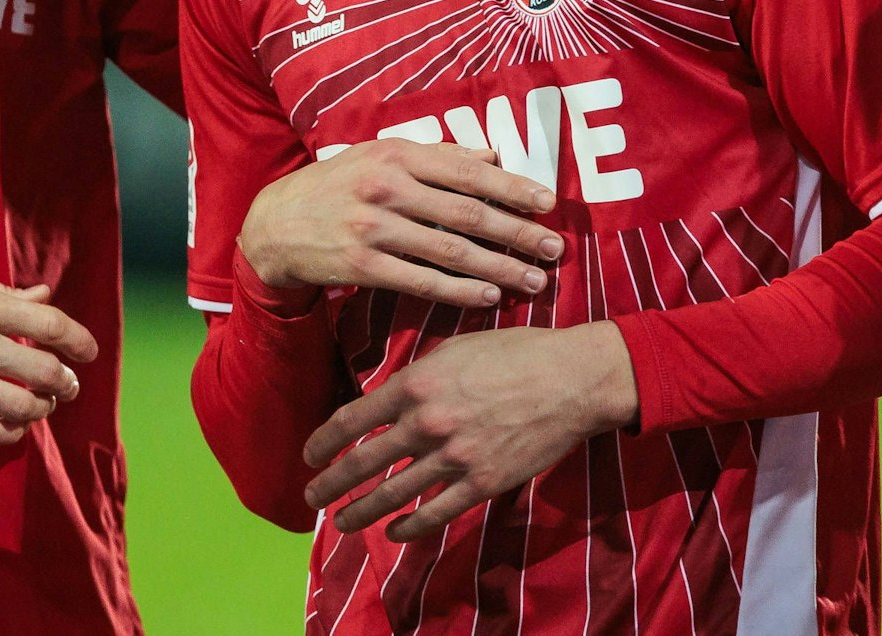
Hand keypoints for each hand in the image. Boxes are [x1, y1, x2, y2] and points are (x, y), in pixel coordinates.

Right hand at [0, 264, 98, 445]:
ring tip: (43, 403)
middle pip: (43, 372)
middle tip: (69, 383)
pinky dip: (12, 432)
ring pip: (22, 408)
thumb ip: (2, 293)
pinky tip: (15, 423)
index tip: (89, 351)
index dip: (78, 340)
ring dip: (43, 408)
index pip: (49, 325)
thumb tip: (43, 297)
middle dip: (66, 381)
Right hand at [238, 142, 563, 309]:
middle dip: (517, 232)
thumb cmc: (336, 186)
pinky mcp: (362, 264)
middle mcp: (387, 188)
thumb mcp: (379, 157)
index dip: (512, 188)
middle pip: (467, 212)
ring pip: (450, 251)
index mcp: (397, 155)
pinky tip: (487, 297)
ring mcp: (373, 227)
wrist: (275, 223)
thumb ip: (437, 157)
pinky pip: (421, 281)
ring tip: (532, 280)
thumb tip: (493, 156)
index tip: (548, 203)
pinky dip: (458, 291)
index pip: (467, 171)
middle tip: (554, 249)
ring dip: (497, 268)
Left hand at [303, 321, 637, 540]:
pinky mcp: (482, 483)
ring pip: (393, 494)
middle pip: (363, 462)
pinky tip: (394, 531)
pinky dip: (409, 526)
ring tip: (340, 521)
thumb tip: (387, 398)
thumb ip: (417, 376)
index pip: (353, 420)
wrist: (572, 378)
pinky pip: (435, 512)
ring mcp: (454, 457)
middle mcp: (427, 422)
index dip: (324, 441)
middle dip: (330, 483)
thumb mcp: (454, 349)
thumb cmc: (515, 353)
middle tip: (310, 496)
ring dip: (360, 512)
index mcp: (416, 383)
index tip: (310, 454)